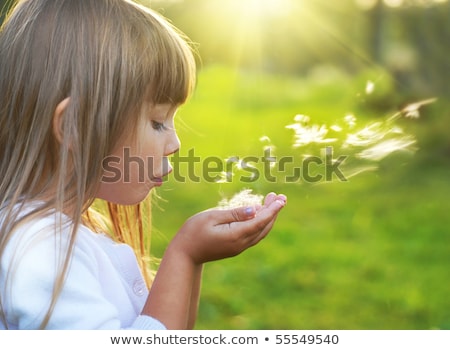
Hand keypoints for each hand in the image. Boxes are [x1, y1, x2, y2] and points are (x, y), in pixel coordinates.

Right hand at [169, 192, 286, 264]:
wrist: (184, 254)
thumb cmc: (193, 232)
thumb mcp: (211, 217)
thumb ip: (234, 213)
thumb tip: (255, 210)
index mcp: (236, 235)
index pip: (260, 221)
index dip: (272, 209)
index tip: (282, 199)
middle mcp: (241, 243)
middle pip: (264, 226)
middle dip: (274, 211)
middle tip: (281, 196)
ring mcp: (239, 247)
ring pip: (261, 232)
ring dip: (269, 217)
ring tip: (274, 201)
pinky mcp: (236, 247)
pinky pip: (254, 235)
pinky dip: (261, 223)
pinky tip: (260, 213)